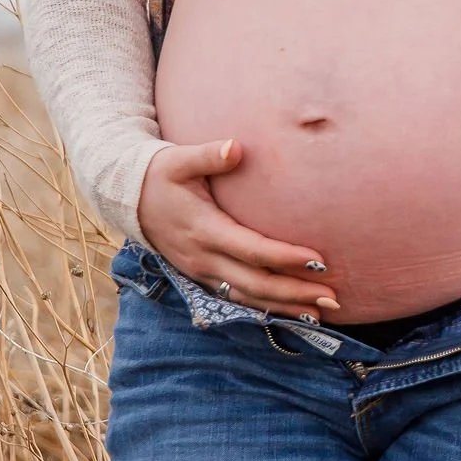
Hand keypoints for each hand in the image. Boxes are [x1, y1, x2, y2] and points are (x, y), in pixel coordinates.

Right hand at [137, 140, 337, 315]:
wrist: (127, 198)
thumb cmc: (160, 175)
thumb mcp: (178, 160)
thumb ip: (208, 155)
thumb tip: (236, 147)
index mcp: (204, 230)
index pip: (253, 250)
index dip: (286, 258)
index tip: (319, 260)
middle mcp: (204, 258)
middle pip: (256, 284)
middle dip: (295, 293)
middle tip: (333, 298)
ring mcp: (202, 272)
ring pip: (248, 298)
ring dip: (285, 307)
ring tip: (322, 312)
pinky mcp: (202, 277)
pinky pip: (237, 299)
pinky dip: (266, 307)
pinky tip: (292, 311)